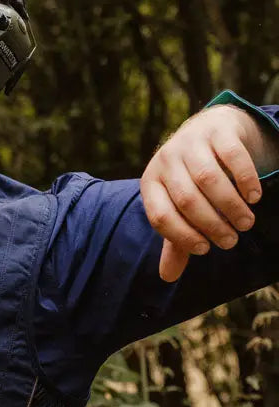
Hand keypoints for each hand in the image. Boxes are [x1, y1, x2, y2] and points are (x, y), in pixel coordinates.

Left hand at [141, 105, 267, 281]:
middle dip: (211, 225)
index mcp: (150, 183)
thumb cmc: (191, 178)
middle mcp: (165, 161)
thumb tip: (168, 277)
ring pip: (210, 180)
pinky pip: (232, 157)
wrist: (208, 129)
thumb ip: (176, 239)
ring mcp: (189, 142)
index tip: (205, 250)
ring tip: (246, 224)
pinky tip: (255, 197)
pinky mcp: (216, 130)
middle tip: (232, 241)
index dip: (182, 237)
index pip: (160, 216)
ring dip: (230, 206)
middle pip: (187, 200)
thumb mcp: (178, 206)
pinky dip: (245, 180)